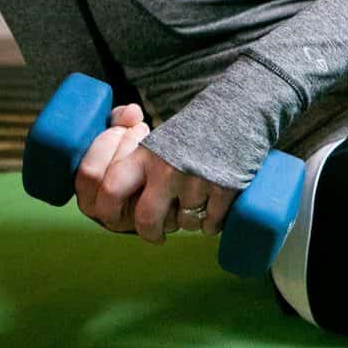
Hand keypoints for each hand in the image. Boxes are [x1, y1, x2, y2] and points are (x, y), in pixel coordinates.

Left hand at [74, 104, 237, 242]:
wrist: (239, 113)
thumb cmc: (195, 129)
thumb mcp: (157, 136)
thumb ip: (129, 150)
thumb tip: (112, 181)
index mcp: (144, 155)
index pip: (109, 191)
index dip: (110, 214)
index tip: (118, 221)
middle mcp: (166, 170)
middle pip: (146, 219)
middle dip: (151, 233)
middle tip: (157, 234)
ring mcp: (196, 181)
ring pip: (183, 223)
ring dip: (188, 222)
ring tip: (193, 209)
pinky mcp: (224, 189)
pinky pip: (211, 223)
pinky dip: (211, 223)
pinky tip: (213, 212)